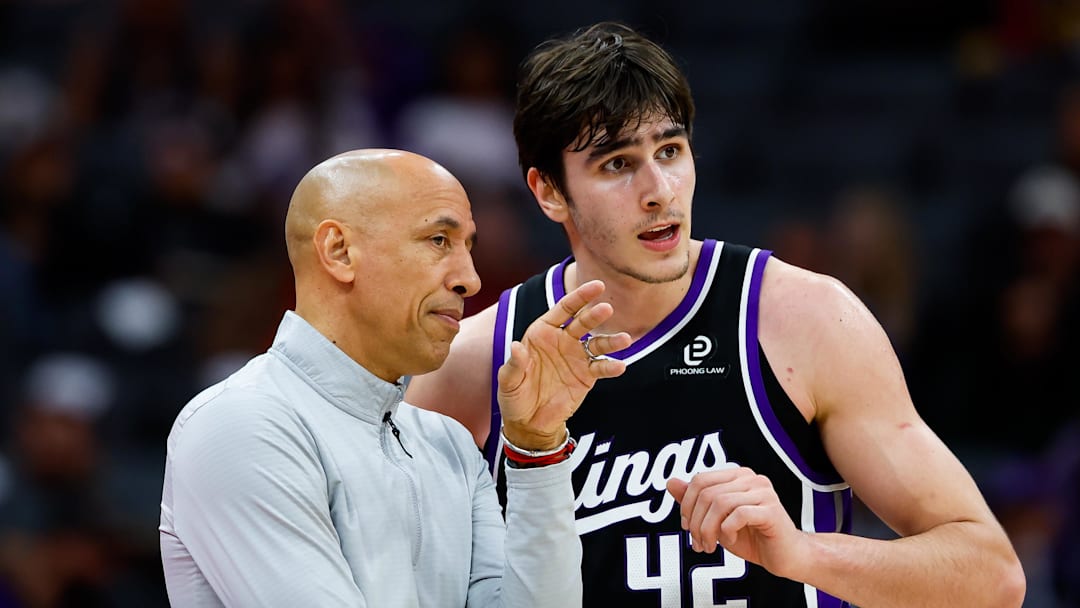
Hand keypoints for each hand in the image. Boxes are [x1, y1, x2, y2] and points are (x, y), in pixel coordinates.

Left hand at [497, 280, 630, 450]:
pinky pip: (601, 368)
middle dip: (595, 314)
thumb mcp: (509, 382)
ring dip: (611, 340)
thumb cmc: (514, 397)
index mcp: (542, 332)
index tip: (596, 286)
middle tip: (607, 308)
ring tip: (625, 339)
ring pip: (597, 343)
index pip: (563, 309)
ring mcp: (577, 357)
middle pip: (582, 322)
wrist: (529, 423)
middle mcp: (562, 340)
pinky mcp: (587, 376)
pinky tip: (619, 366)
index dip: (579, 297)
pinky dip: (611, 367)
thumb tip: (516, 347)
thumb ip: (514, 364)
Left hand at [666, 467, 808, 577]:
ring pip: (720, 503)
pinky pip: (738, 515)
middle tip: (698, 543)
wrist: (785, 557)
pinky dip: (727, 531)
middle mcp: (751, 478)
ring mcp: (763, 492)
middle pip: (707, 492)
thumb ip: (695, 501)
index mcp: (736, 475)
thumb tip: (670, 482)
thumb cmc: (752, 537)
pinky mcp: (771, 510)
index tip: (686, 528)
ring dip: (708, 530)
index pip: (700, 480)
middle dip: (695, 521)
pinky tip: (730, 541)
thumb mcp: (716, 520)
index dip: (686, 505)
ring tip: (710, 546)